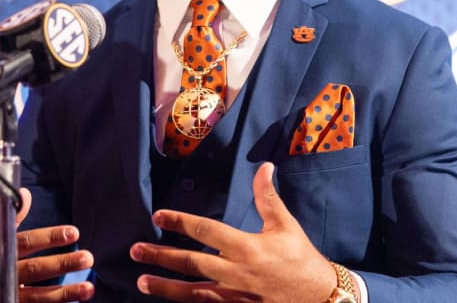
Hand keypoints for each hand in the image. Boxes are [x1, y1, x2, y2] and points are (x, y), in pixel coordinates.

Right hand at [0, 188, 94, 301]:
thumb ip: (8, 220)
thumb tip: (26, 194)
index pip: (25, 243)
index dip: (49, 237)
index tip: (73, 232)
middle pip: (36, 270)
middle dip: (63, 264)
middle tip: (88, 258)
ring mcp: (2, 297)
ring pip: (39, 297)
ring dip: (65, 293)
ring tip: (88, 288)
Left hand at [129, 163, 336, 302]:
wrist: (321, 299)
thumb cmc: (302, 259)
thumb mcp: (286, 226)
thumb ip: (267, 198)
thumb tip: (263, 166)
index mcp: (247, 247)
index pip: (206, 232)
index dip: (180, 222)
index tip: (157, 216)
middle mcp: (237, 273)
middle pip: (191, 264)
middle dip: (161, 257)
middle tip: (135, 251)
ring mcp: (236, 298)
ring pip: (193, 293)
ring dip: (165, 287)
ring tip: (141, 282)